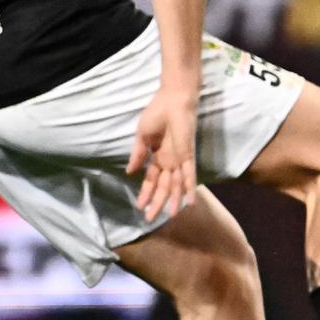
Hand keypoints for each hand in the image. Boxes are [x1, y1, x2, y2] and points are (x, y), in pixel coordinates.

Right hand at [127, 84, 197, 219]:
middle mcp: (169, 161)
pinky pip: (190, 174)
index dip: (145, 193)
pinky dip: (190, 188)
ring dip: (173, 200)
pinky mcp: (188, 155)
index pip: (151, 180)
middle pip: (163, 187)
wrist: (172, 100)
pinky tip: (190, 202)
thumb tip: (130, 172)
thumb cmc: (157, 113)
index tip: (139, 206)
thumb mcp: (142, 136)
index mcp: (157, 156)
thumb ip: (137, 154)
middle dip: (156, 202)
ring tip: (169, 216)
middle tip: (150, 219)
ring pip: (176, 185)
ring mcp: (179, 159)